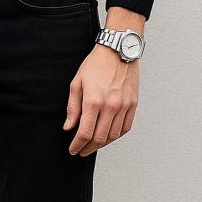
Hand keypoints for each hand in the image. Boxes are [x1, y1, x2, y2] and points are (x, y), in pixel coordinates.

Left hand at [63, 8, 142, 156]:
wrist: (118, 50)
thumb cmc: (96, 64)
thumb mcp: (77, 83)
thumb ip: (72, 107)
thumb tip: (68, 126)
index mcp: (93, 101)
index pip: (84, 133)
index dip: (77, 145)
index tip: (73, 149)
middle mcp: (110, 106)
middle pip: (99, 138)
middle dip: (88, 148)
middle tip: (81, 151)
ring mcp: (124, 106)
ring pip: (113, 136)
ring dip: (102, 144)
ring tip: (93, 145)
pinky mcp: (133, 104)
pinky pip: (125, 127)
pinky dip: (116, 136)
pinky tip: (109, 136)